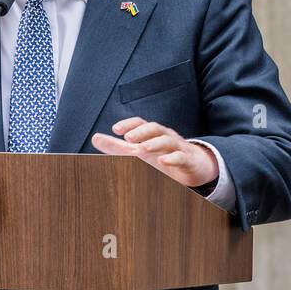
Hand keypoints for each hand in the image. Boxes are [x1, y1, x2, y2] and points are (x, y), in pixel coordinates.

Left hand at [91, 117, 218, 188]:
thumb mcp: (139, 151)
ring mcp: (178, 147)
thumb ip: (117, 147)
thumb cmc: (163, 155)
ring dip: (155, 143)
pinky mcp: (188, 160)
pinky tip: (163, 161)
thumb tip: (95, 138)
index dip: (130, 124)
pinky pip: (181, 157)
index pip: (141, 123)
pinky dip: (172, 158)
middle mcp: (166, 136)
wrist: (195, 165)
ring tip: (142, 149)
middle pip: (154, 128)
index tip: (115, 129)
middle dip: (141, 132)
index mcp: (153, 133)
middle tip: (128, 138)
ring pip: (168, 140)